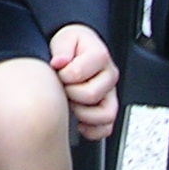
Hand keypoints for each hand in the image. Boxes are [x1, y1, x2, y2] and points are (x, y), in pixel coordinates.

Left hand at [49, 23, 118, 140]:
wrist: (73, 52)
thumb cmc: (69, 46)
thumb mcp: (63, 39)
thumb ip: (62, 48)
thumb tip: (60, 62)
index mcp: (100, 56)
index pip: (78, 74)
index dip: (63, 75)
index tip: (58, 71)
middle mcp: (109, 76)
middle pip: (91, 95)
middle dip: (70, 93)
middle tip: (63, 87)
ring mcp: (110, 94)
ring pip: (105, 115)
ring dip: (82, 113)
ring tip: (71, 103)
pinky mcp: (107, 110)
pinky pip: (106, 128)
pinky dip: (92, 130)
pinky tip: (79, 124)